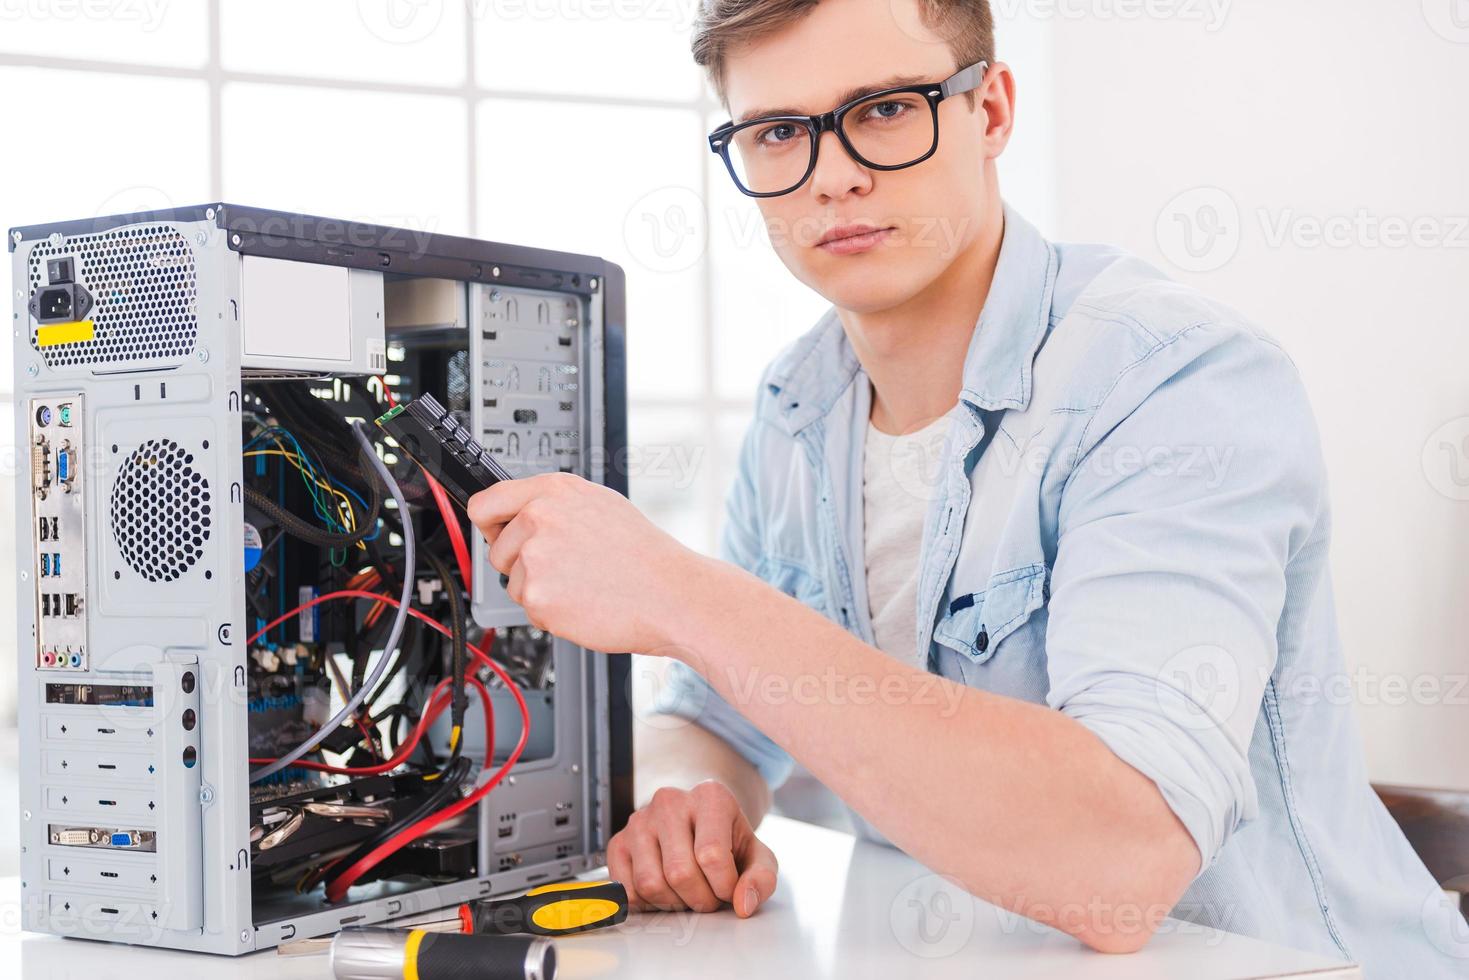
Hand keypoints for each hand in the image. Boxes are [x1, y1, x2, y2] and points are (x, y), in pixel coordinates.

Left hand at [466, 472, 701, 654]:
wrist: (671, 594)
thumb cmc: (644, 555)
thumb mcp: (600, 505)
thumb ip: (553, 505)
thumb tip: (518, 513)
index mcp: (553, 491)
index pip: (486, 502)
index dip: (490, 524)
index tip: (494, 532)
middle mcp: (539, 519)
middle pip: (496, 550)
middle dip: (521, 564)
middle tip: (565, 568)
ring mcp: (535, 558)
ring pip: (513, 582)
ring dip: (540, 590)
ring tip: (582, 584)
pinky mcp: (538, 597)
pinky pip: (529, 609)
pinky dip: (552, 613)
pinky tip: (584, 602)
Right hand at [607, 782, 777, 915]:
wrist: (697, 821)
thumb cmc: (727, 840)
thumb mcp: (756, 856)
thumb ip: (762, 879)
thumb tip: (743, 904)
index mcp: (710, 796)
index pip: (711, 855)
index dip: (723, 886)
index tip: (729, 888)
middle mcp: (670, 801)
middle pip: (679, 873)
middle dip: (700, 899)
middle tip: (709, 896)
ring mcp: (639, 819)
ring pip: (650, 884)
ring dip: (673, 904)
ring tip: (688, 893)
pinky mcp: (618, 841)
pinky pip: (627, 890)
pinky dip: (648, 903)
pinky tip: (666, 890)